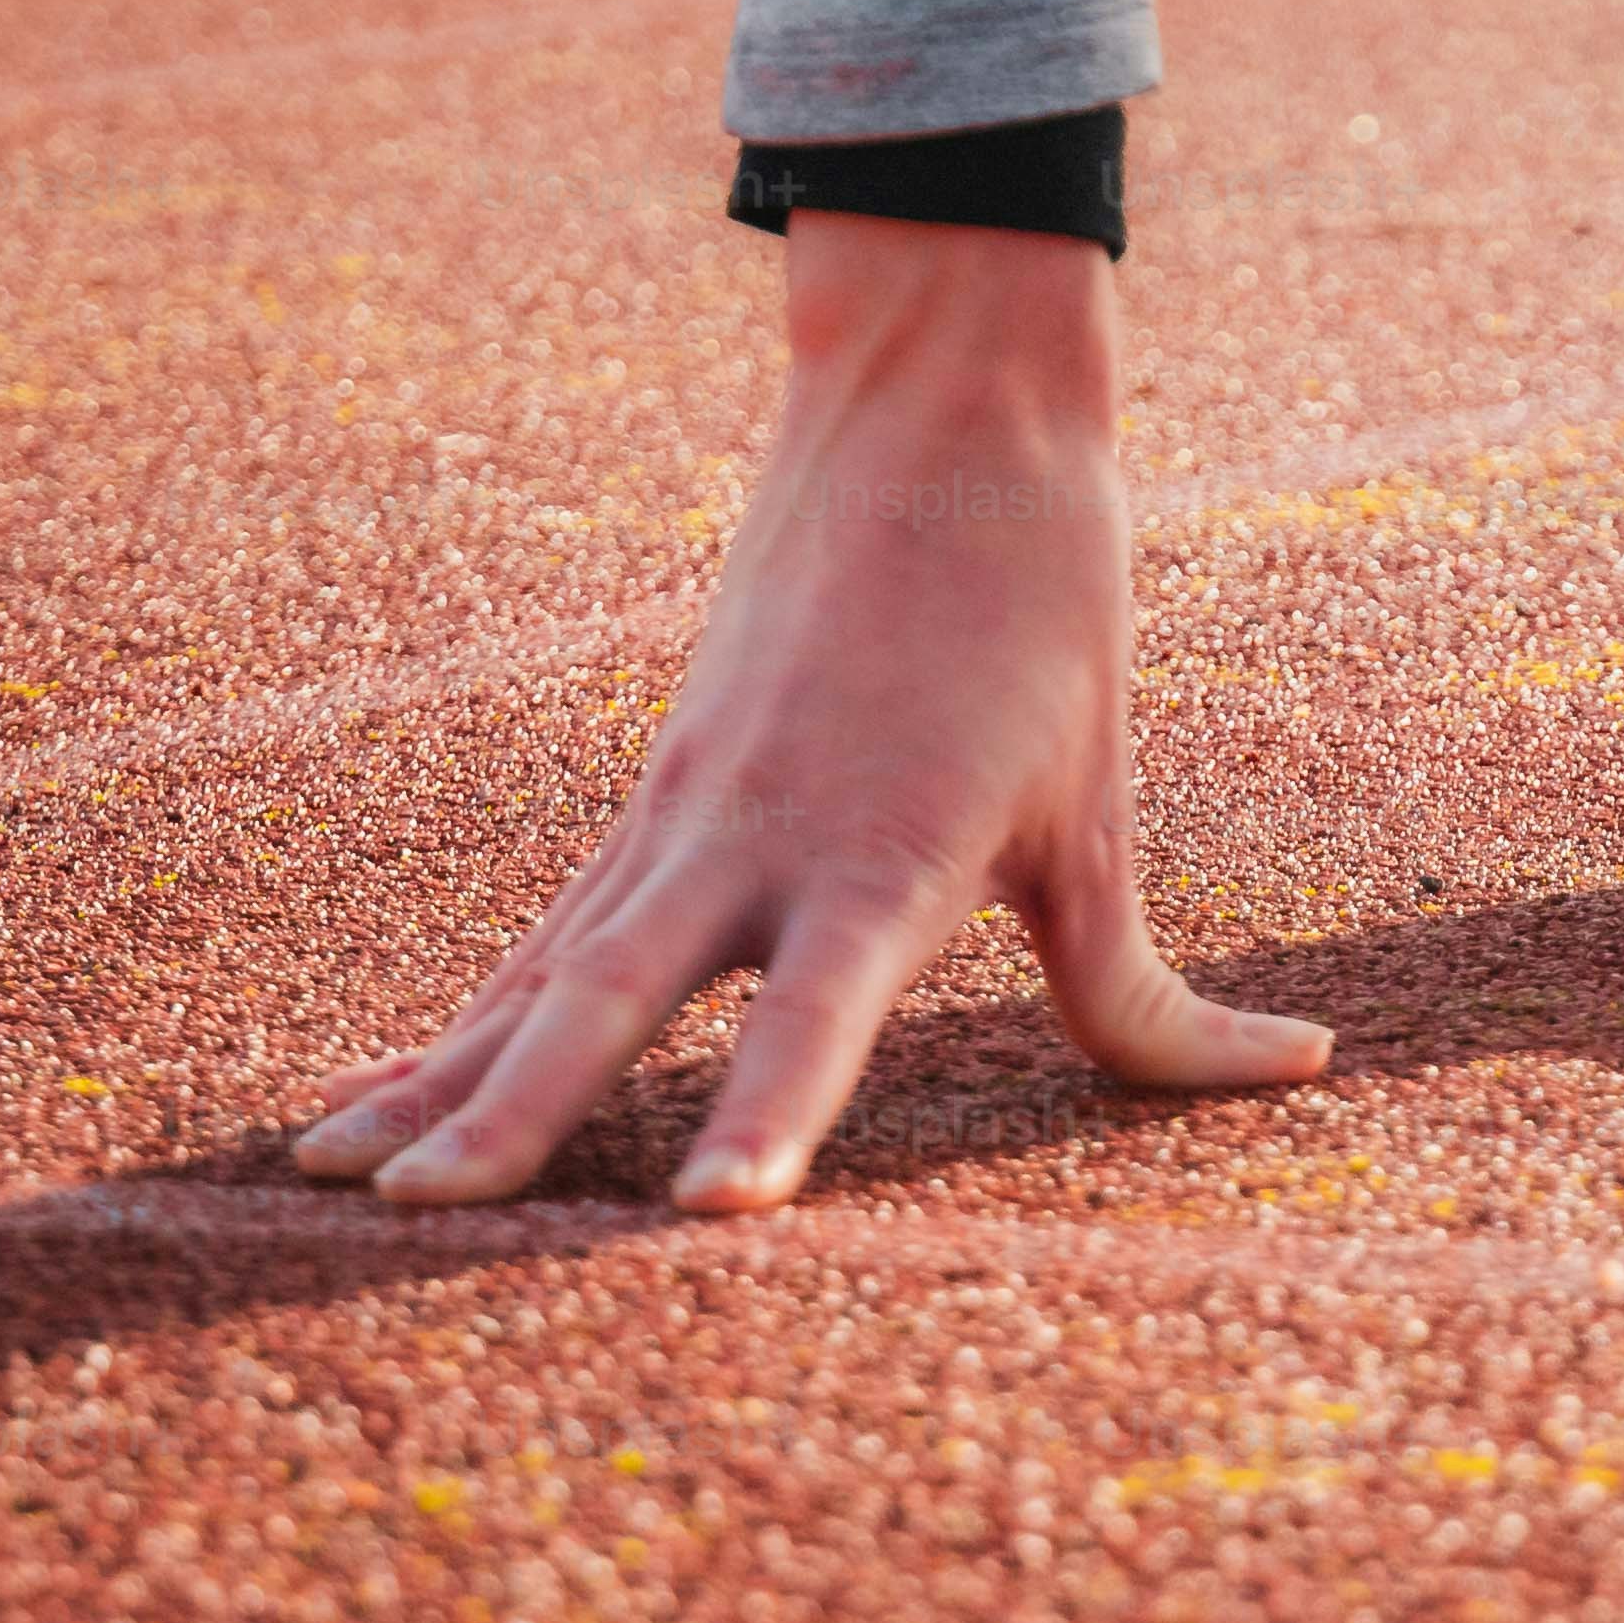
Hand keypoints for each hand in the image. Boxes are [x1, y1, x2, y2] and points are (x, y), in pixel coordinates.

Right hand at [298, 211, 1329, 1213]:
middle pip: (606, 995)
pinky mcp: (647, 806)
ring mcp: (677, 820)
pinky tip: (362, 1107)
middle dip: (509, 1113)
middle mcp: (754, 841)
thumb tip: (1299, 1071)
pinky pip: (532, 943)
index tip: (710, 1211)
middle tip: (414, 1217)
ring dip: (435, 1082)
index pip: (816, 1013)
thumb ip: (1153, 990)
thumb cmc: (1043, 617)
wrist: (940, 405)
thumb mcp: (1102, 817)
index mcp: (884, 853)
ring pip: (536, 973)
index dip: (769, 1112)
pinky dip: (449, 1029)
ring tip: (324, 1186)